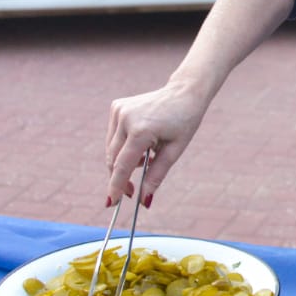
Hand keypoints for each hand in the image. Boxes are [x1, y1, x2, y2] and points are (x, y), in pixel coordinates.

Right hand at [103, 80, 209, 206]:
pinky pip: (114, 136)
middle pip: (113, 159)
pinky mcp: (116, 107)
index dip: (116, 186)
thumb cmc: (184, 121)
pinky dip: (123, 146)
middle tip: (132, 192)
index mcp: (141, 130)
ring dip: (123, 161)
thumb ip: (156, 175)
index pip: (122, 166)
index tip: (110, 203)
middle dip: (120, 178)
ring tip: (145, 160)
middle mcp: (125, 119)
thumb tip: (143, 200)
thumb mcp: (174, 151)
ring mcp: (119, 111)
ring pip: (111, 149)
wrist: (185, 92)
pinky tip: (141, 144)